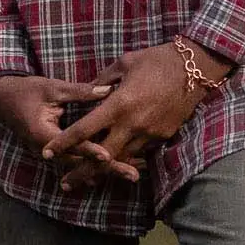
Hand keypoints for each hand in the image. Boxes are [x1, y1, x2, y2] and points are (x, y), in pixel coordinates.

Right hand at [0, 75, 125, 180]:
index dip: (89, 150)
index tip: (107, 156)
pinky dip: (100, 165)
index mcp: (42, 133)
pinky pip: (80, 162)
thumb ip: (80, 91)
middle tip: (133, 175)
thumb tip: (108, 89)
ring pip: (82, 167)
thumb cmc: (27, 90)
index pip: (70, 146)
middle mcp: (47, 150)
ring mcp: (52, 155)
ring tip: (135, 174)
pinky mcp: (58, 153)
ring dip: (108, 171)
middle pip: (81, 163)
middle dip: (108, 169)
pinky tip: (123, 165)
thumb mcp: (52, 88)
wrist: (4, 100)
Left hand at [52, 40, 233, 176]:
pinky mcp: (163, 136)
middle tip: (65, 183)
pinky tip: (117, 166)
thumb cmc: (157, 60)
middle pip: (102, 156)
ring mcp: (149, 133)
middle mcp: (132, 124)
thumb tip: (90, 90)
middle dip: (82, 172)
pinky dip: (127, 159)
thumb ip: (103, 80)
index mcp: (118, 105)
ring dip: (104, 170)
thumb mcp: (125, 63)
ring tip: (88, 180)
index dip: (64, 143)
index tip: (48, 152)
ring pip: (122, 158)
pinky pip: (140, 152)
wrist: (196, 69)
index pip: (84, 130)